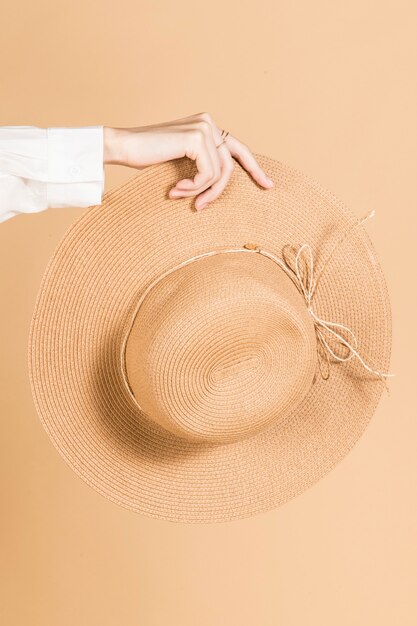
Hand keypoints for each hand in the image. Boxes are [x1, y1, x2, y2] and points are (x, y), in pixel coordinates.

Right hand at [103, 112, 273, 210]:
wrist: (122, 146)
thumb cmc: (147, 157)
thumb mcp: (181, 161)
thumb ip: (202, 163)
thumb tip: (222, 182)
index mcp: (206, 125)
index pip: (238, 149)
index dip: (255, 168)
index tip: (268, 186)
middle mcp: (208, 122)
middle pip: (230, 166)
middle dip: (218, 191)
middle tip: (201, 208)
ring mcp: (203, 128)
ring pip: (218, 174)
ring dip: (200, 191)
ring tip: (178, 194)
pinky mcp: (196, 139)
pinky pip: (208, 175)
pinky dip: (193, 188)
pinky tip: (175, 189)